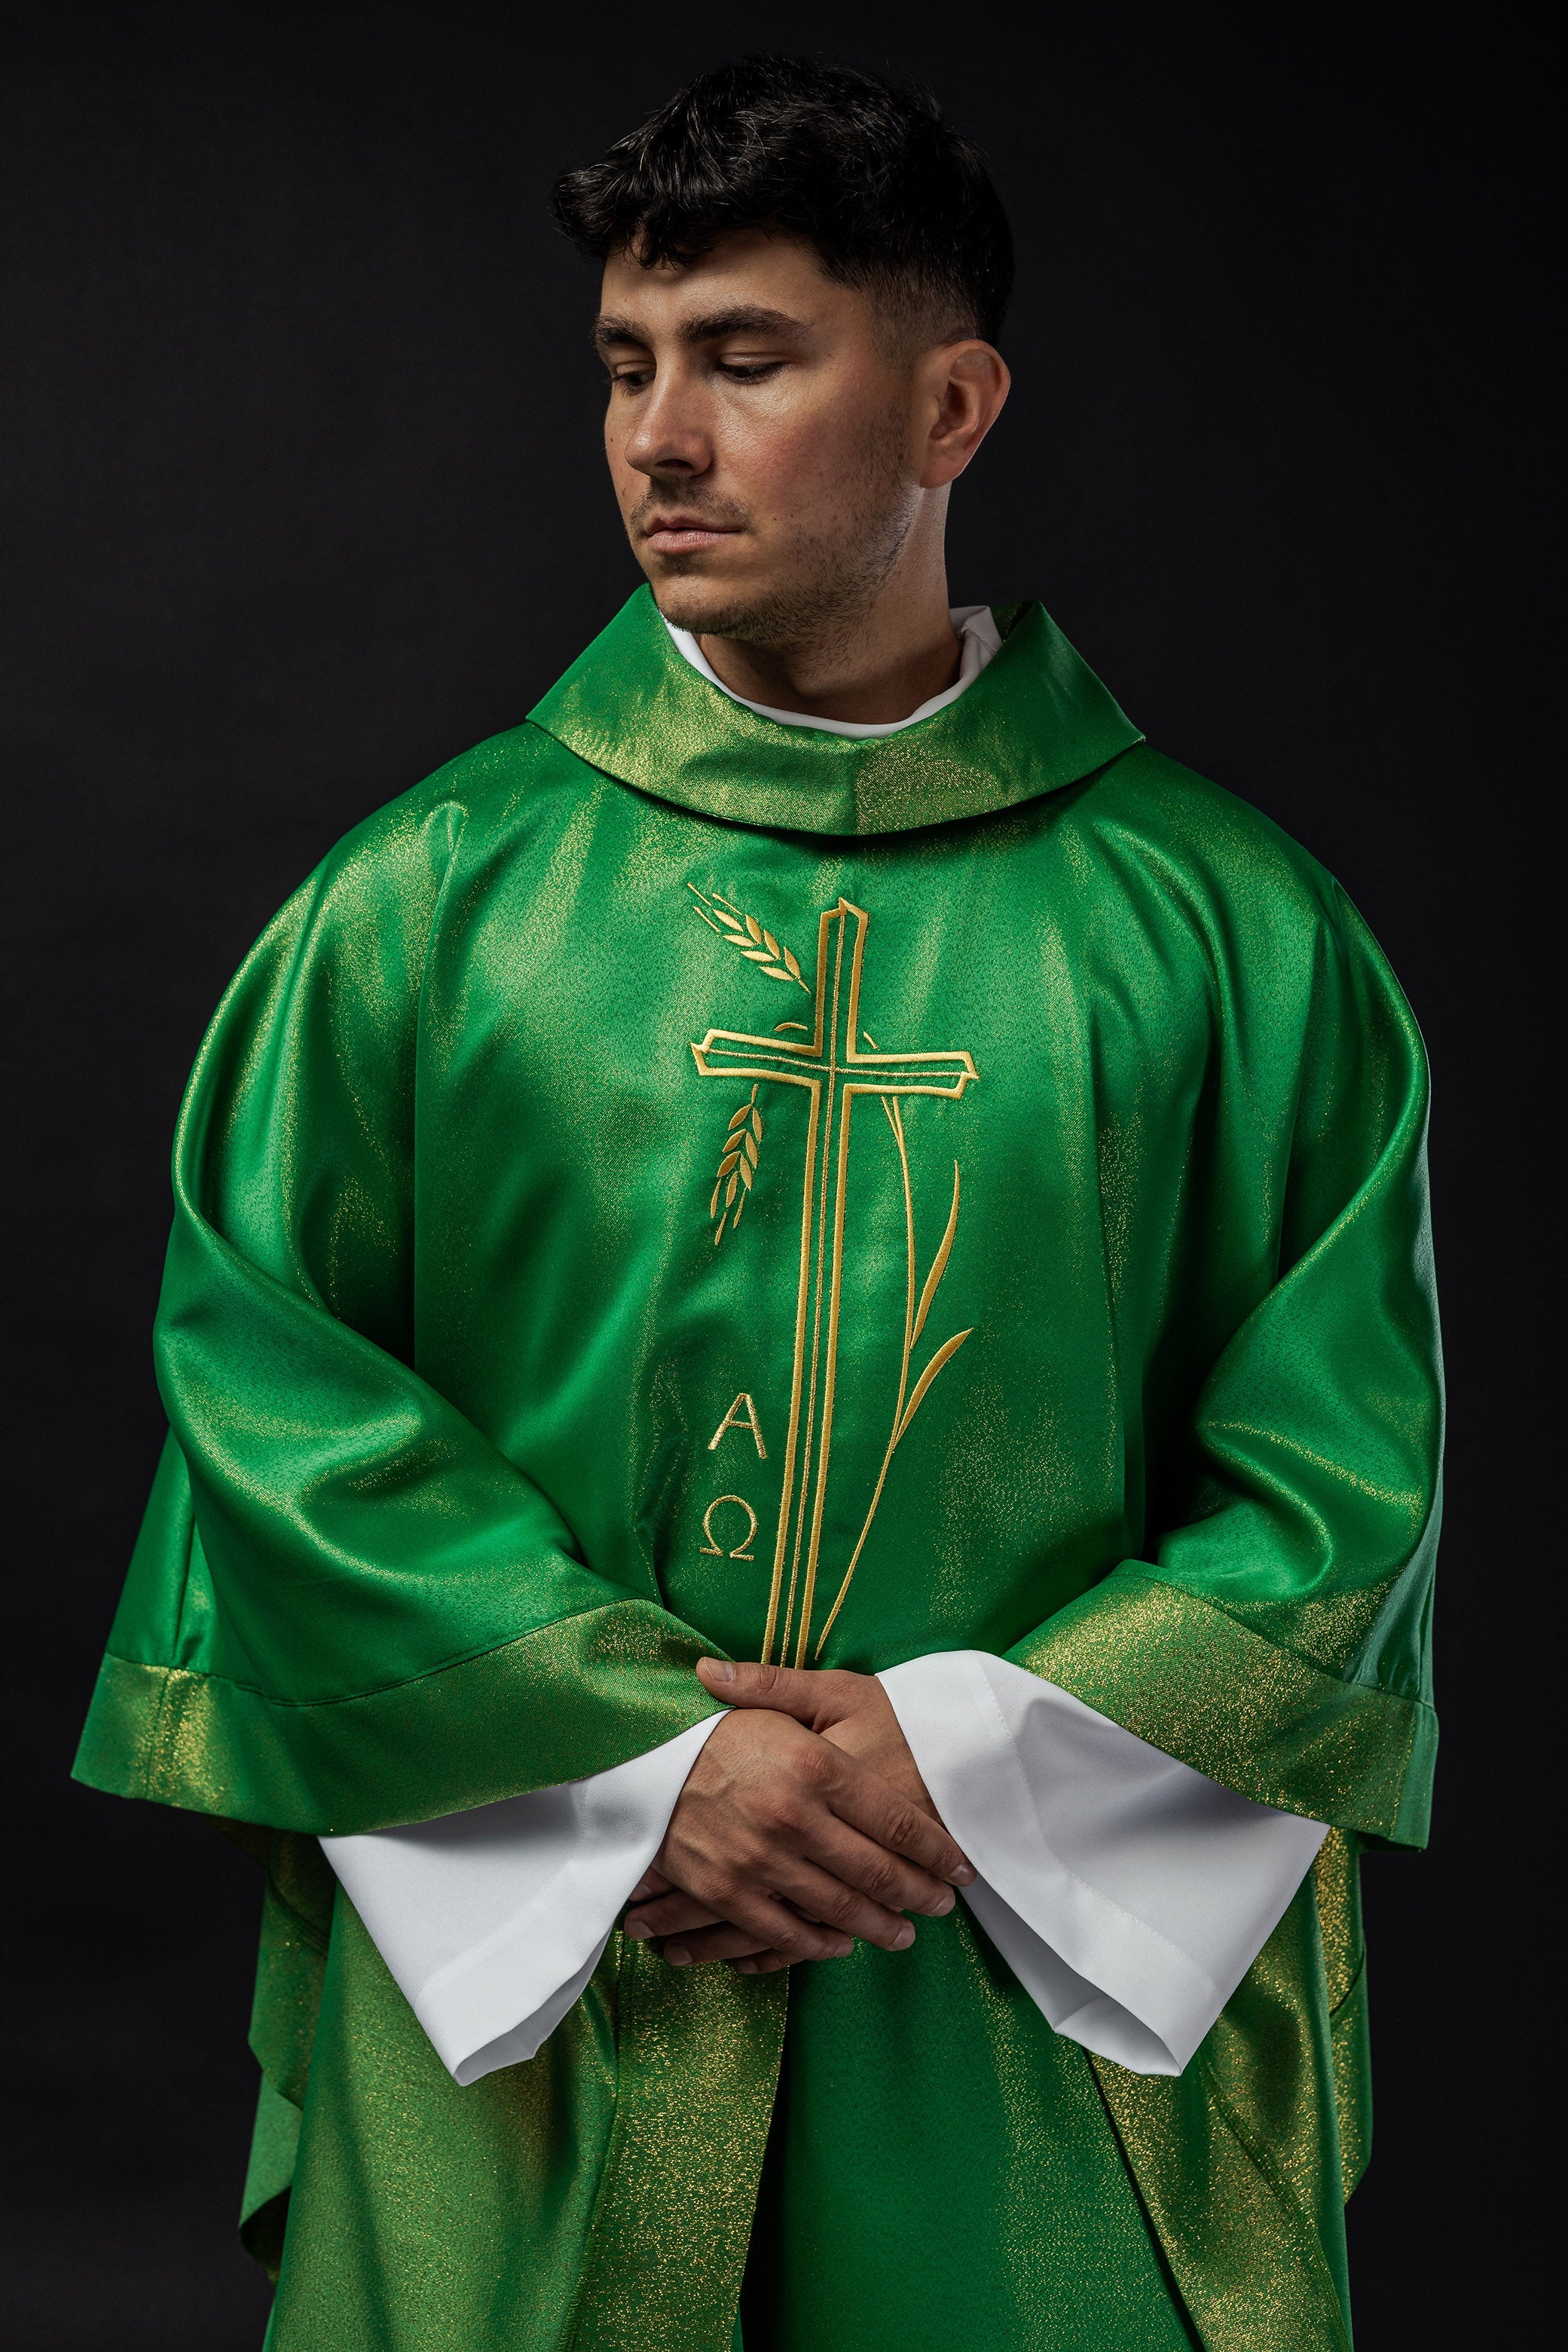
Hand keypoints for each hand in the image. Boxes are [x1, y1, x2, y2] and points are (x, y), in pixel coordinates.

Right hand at [623, 1660, 970, 1972]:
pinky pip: (785, 1932)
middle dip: (918, 1894)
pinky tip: (841, 1944)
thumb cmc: (715, 1724)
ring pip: (839, 1908)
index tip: (959, 1866)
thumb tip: (887, 1729)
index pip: (898, 1821)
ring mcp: (760, 1859)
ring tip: (903, 1934)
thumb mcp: (779, 1701)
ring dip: (879, 1927)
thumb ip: (838, 1726)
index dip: (937, 1850)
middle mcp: (795, 1816)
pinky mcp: (727, 1889)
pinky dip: (820, 1944)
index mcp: (817, 1766)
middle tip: (941, 1907)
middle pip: (877, 1871)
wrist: (636, 1757)